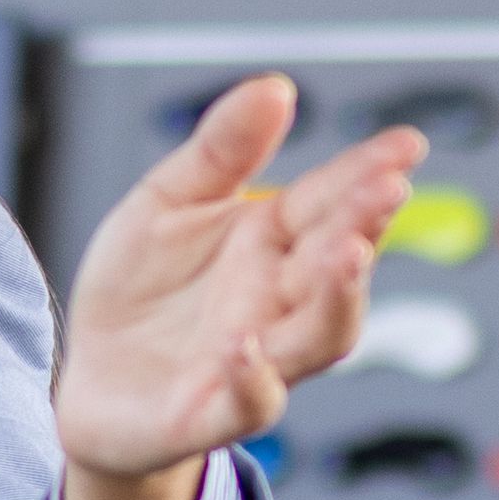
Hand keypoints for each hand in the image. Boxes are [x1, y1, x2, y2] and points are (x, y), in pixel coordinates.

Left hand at [51, 73, 427, 499]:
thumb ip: (221, 150)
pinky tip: (245, 345)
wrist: (91, 378)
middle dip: (366, 225)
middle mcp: (279, 301)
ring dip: (339, 299)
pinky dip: (253, 378)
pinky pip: (247, 402)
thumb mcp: (169, 200)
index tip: (407, 144)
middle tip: (388, 187)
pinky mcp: (210, 412)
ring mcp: (254, 360)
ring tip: (347, 253)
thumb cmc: (142, 289)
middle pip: (338, 265)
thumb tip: (275, 87)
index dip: (371, 173)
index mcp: (274, 243)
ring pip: (318, 338)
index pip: (332, 202)